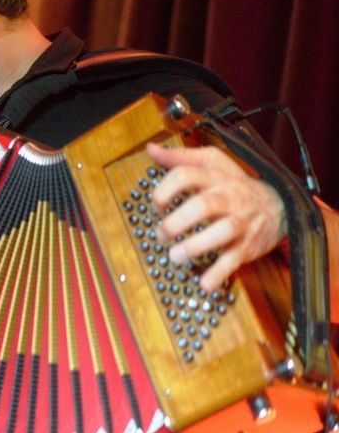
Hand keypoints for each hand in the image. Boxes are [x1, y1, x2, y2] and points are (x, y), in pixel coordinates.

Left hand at [147, 142, 285, 290]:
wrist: (280, 206)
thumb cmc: (235, 184)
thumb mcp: (212, 164)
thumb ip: (180, 158)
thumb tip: (151, 149)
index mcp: (216, 177)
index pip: (186, 175)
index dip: (165, 190)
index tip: (155, 205)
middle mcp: (229, 197)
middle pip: (203, 205)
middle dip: (177, 221)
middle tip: (161, 233)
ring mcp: (240, 222)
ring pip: (221, 232)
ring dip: (195, 246)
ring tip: (175, 256)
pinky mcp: (248, 245)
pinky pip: (233, 260)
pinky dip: (219, 273)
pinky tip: (204, 284)